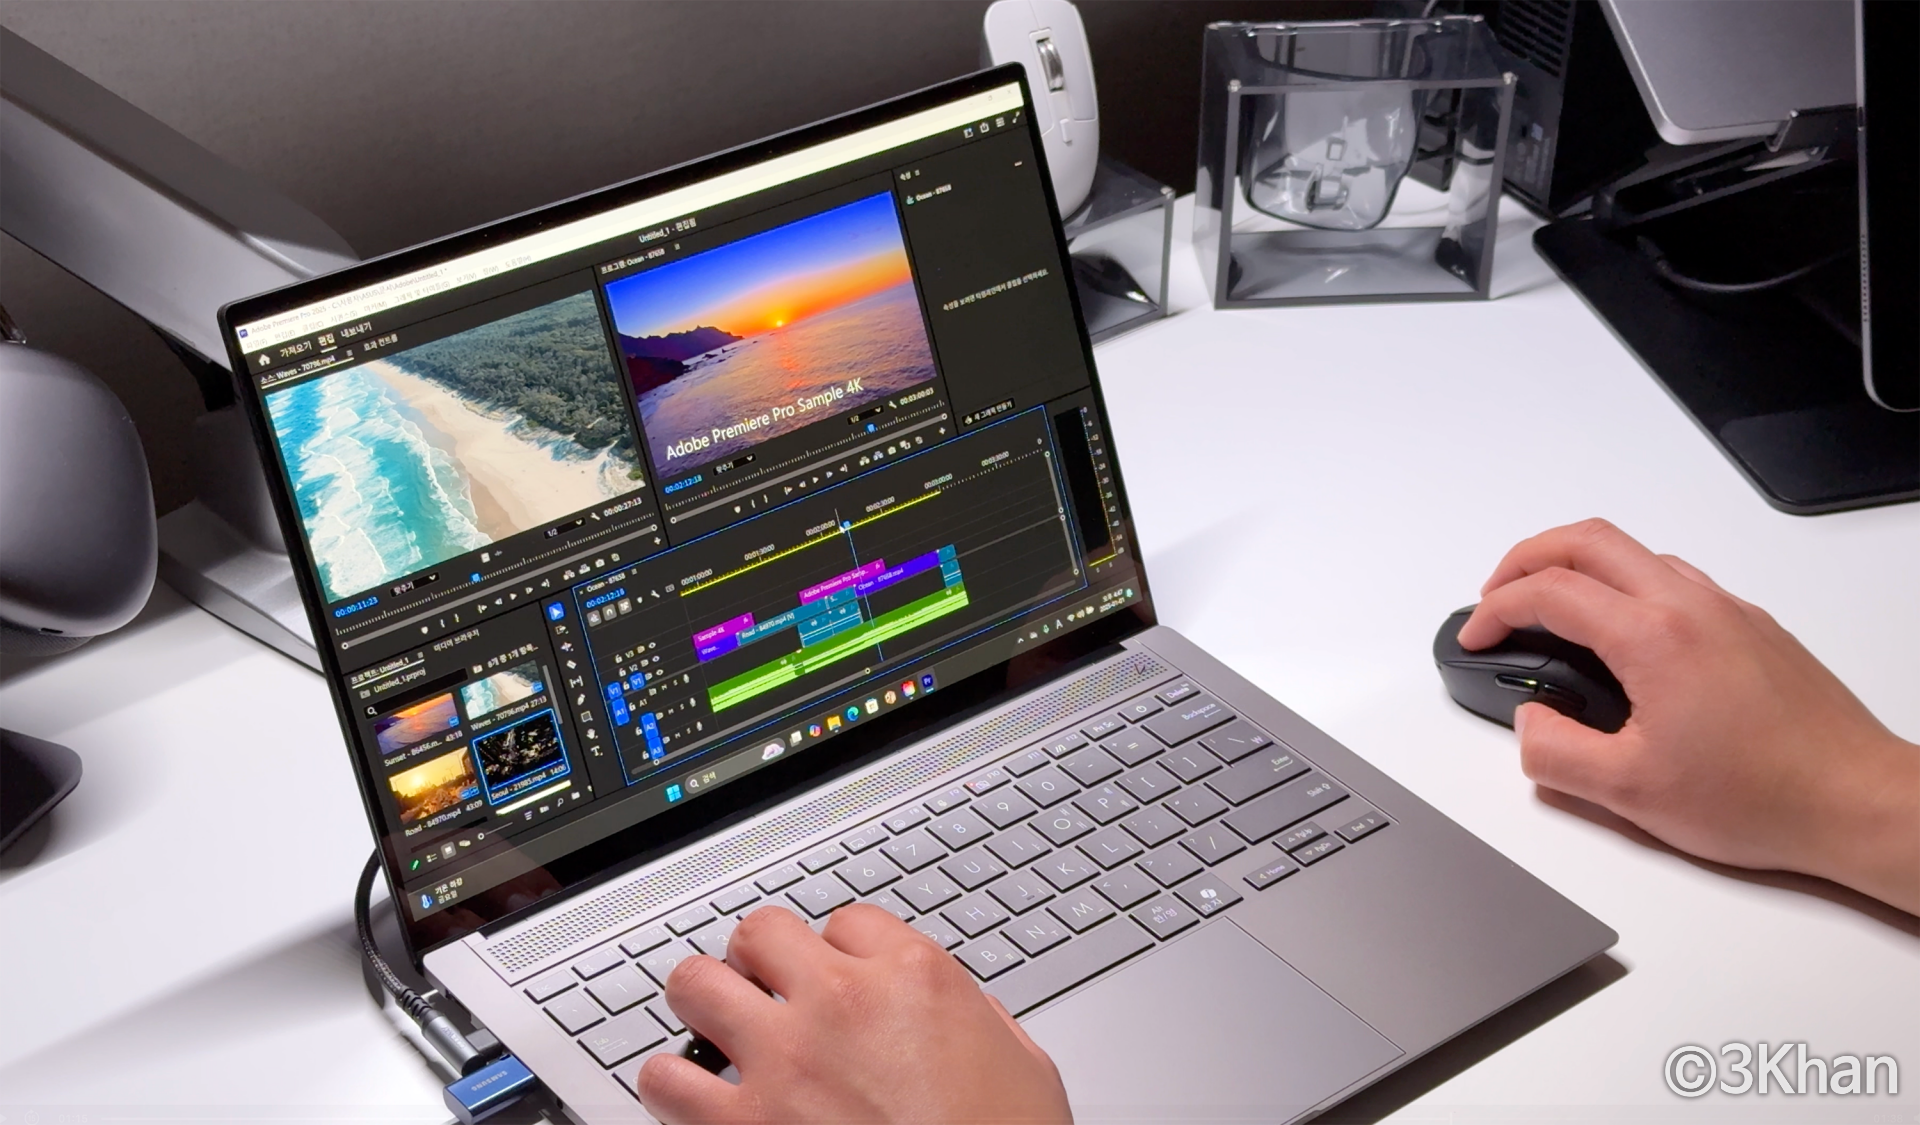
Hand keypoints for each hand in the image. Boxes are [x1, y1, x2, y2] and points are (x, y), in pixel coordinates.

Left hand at [637, 903, 1072, 1124]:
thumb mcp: (1022, 1065)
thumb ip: (977, 1019)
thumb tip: (958, 1012)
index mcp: (914, 978)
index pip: (848, 921)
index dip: (841, 950)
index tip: (840, 974)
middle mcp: (840, 1003)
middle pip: (761, 932)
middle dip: (760, 959)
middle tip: (764, 987)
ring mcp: (782, 1062)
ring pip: (694, 985)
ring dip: (702, 1004)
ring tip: (710, 1026)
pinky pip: (664, 1082)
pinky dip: (667, 1086)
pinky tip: (686, 1096)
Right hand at [1459, 519, 1919, 914]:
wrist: (1856, 801)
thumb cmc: (1763, 797)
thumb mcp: (1630, 793)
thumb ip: (1555, 752)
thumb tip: (1529, 723)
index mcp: (1653, 637)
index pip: (1549, 592)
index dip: (1495, 610)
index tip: (1477, 636)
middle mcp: (1691, 605)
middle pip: (1587, 539)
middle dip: (1526, 559)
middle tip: (1497, 597)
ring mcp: (1727, 609)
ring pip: (1634, 552)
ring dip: (1578, 566)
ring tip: (1550, 611)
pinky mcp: (1753, 626)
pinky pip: (1673, 577)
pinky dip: (1625, 584)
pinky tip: (1621, 635)